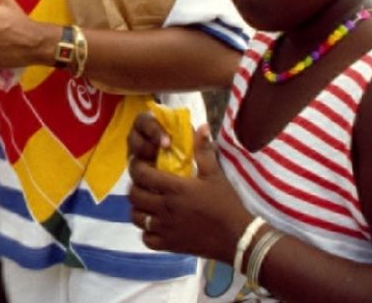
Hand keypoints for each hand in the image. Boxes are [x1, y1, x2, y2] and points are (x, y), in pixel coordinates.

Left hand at [128, 123, 250, 260]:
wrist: (236, 236)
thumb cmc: (225, 203)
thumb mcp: (214, 174)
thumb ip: (203, 151)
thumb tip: (201, 127)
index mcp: (175, 188)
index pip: (142, 175)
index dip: (135, 167)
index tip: (139, 164)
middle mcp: (165, 208)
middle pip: (134, 196)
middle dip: (134, 187)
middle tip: (142, 183)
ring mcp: (165, 228)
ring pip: (136, 217)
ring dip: (138, 209)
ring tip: (146, 203)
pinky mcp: (169, 245)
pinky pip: (146, 239)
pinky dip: (146, 231)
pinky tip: (155, 225)